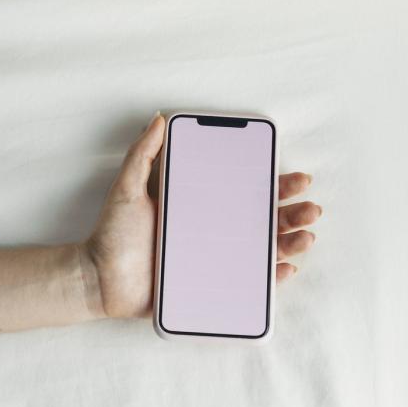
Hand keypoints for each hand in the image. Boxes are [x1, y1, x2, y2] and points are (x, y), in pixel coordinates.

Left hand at [84, 113, 321, 319]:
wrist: (97, 280)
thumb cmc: (111, 235)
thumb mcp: (126, 189)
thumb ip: (143, 155)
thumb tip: (159, 118)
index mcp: (200, 205)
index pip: (246, 191)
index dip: (275, 184)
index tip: (297, 177)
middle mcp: (212, 230)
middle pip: (263, 219)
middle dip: (293, 213)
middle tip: (310, 208)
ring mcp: (213, 259)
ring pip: (263, 250)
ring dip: (290, 243)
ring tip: (306, 236)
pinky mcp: (209, 287)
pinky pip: (249, 284)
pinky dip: (270, 278)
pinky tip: (284, 268)